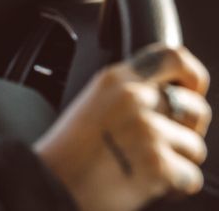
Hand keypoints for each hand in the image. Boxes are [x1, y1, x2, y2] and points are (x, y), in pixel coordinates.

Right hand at [35, 45, 211, 210]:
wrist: (51, 185)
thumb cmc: (68, 153)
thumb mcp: (93, 105)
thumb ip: (129, 95)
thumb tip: (169, 103)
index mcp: (116, 79)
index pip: (172, 58)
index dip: (192, 74)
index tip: (193, 88)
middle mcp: (135, 99)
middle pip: (195, 108)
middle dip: (188, 130)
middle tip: (162, 145)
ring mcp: (148, 131)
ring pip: (195, 147)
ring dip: (178, 162)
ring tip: (143, 169)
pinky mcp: (158, 165)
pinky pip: (191, 177)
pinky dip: (174, 188)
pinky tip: (145, 186)